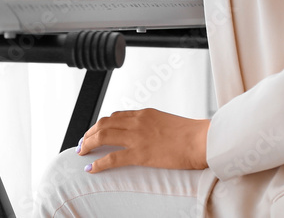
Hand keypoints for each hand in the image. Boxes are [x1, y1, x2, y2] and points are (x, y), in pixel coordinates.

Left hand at [77, 108, 209, 172]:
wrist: (202, 140)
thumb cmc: (191, 134)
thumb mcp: (168, 122)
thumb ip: (154, 125)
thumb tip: (149, 134)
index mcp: (145, 113)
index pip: (116, 115)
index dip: (101, 124)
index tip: (95, 132)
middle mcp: (137, 121)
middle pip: (104, 123)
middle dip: (89, 133)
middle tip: (83, 142)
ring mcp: (137, 137)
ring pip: (103, 136)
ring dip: (88, 144)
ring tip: (82, 153)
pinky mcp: (140, 154)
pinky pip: (112, 158)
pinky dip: (98, 163)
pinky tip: (91, 168)